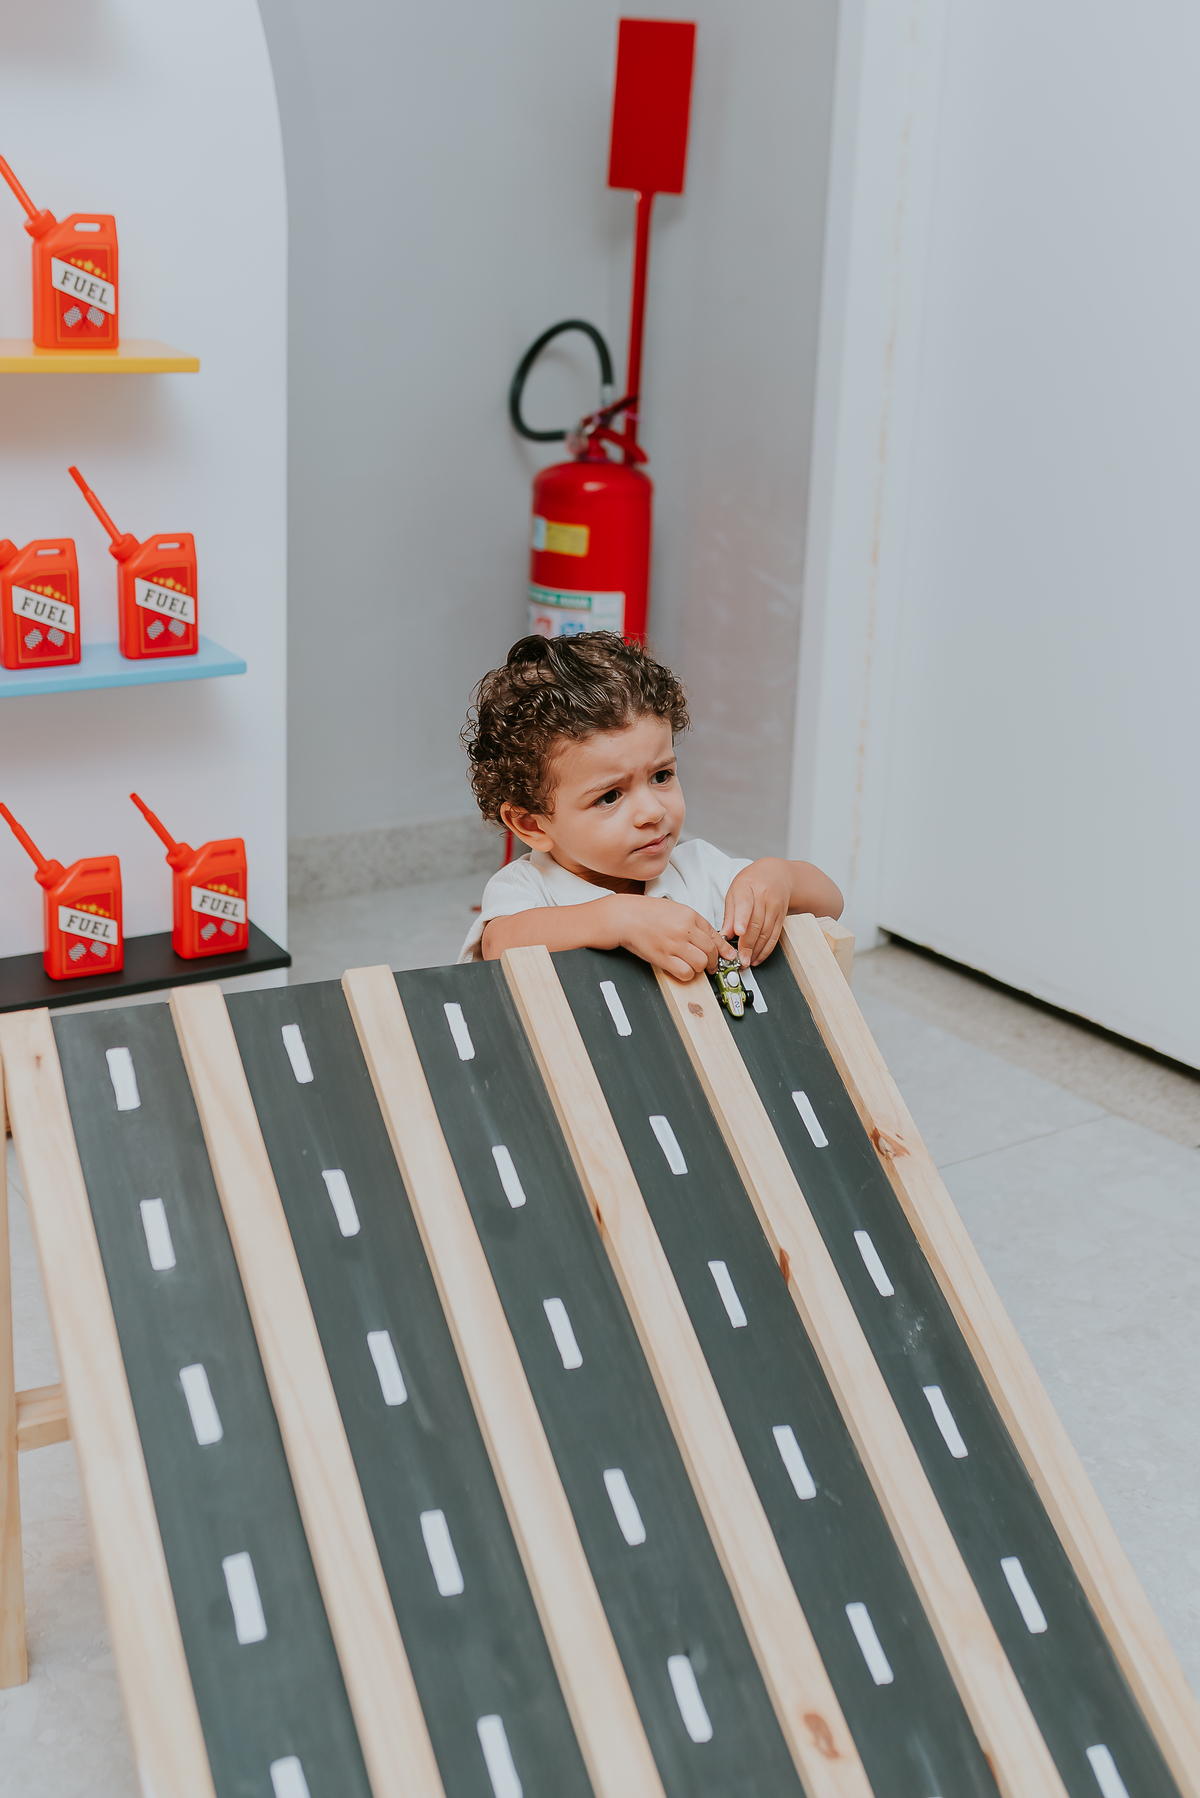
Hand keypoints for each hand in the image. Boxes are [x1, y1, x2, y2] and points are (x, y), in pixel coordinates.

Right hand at [605, 894, 736, 981]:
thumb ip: (693, 923)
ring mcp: (673, 944)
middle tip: (710, 965)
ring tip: (694, 967)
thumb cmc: (646, 912)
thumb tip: (710, 937)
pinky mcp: (662, 957)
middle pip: (711, 951)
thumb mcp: (675, 910)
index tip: (728, 956)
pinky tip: (682, 970)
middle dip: (713, 961)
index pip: (715, 935)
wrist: (624, 916)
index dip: (724, 949)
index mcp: (689, 915)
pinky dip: (687, 975)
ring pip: (701, 963)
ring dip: (700, 968)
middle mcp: (684, 929)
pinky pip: (685, 972)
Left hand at [721, 859, 791, 965]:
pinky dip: (766, 949)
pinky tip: (758, 957)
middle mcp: (763, 898)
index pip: (745, 904)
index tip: (738, 932)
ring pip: (766, 932)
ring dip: (756, 950)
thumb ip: (730, 914)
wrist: (777, 875)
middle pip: (756, 923)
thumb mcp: (734, 892)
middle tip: (740, 959)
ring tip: (747, 961)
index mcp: (747, 888)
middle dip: (748, 944)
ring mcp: (775, 908)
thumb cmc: (751, 882)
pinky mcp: (782, 918)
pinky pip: (775, 936)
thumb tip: (724, 934)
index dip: (741, 919)